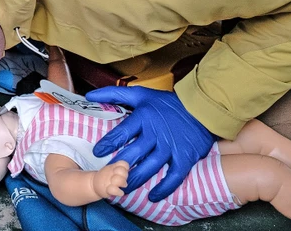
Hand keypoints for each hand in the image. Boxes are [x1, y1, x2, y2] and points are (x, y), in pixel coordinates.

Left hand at [87, 87, 215, 201]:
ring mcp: (171, 148)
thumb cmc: (168, 103)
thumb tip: (89, 96)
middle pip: (134, 153)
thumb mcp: (140, 94)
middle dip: (119, 165)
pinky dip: (164, 188)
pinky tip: (152, 196)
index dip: (108, 144)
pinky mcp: (185, 158)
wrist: (201, 109)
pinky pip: (174, 177)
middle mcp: (156, 134)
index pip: (121, 133)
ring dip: (136, 179)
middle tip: (107, 175)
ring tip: (122, 187)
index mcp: (143, 118)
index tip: (97, 153)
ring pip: (150, 167)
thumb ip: (114, 94)